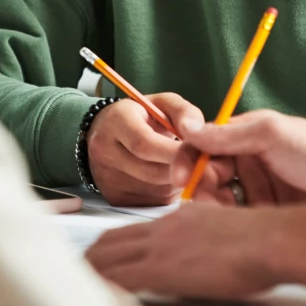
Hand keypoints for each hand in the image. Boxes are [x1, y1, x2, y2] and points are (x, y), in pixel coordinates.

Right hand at [87, 93, 219, 206]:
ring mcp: (107, 178)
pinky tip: (169, 177)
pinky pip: (152, 202)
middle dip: (182, 169)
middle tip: (200, 163)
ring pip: (156, 190)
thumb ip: (184, 112)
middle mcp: (105, 151)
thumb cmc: (143, 116)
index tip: (199, 153)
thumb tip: (197, 132)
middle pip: (151, 171)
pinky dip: (169, 193)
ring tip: (182, 165)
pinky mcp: (114, 197)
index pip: (144, 144)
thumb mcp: (163, 103)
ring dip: (178, 182)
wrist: (110, 132)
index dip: (174, 153)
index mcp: (116, 121)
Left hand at [88, 203, 285, 299]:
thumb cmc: (263, 240)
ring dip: (93, 270)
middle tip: (81, 270)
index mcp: (180, 217)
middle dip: (93, 256)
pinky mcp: (162, 269)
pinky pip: (121, 279)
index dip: (111, 245)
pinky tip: (99, 295)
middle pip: (112, 240)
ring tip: (81, 282)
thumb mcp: (225, 230)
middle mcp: (164, 227)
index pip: (133, 230)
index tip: (101, 255)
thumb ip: (204, 238)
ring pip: (109, 257)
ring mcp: (161, 246)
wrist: (270, 240)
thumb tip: (199, 254)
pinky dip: (106, 286)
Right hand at [173, 109, 305, 213]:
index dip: (189, 158)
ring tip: (228, 212)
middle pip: (207, 172)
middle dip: (201, 186)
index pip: (205, 142)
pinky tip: (238, 224)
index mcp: (250, 134)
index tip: (182, 177)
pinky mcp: (265, 214)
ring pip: (218, 197)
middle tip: (209, 199)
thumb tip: (189, 128)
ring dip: (214, 205)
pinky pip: (235, 218)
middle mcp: (251, 160)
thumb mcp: (273, 134)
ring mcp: (258, 187)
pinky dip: (229, 221)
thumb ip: (229, 133)